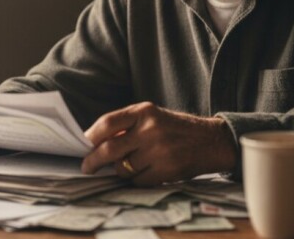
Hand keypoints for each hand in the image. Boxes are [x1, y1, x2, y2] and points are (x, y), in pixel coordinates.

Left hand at [80, 102, 237, 185]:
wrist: (210, 141)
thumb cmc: (175, 128)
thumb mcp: (152, 116)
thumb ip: (127, 125)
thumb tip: (94, 143)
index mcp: (144, 111)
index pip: (107, 123)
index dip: (90, 136)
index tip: (82, 145)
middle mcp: (151, 129)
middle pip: (109, 149)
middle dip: (93, 161)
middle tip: (87, 167)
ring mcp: (159, 151)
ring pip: (123, 168)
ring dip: (121, 170)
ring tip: (129, 165)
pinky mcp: (166, 170)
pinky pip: (138, 181)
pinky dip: (136, 180)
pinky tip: (145, 172)